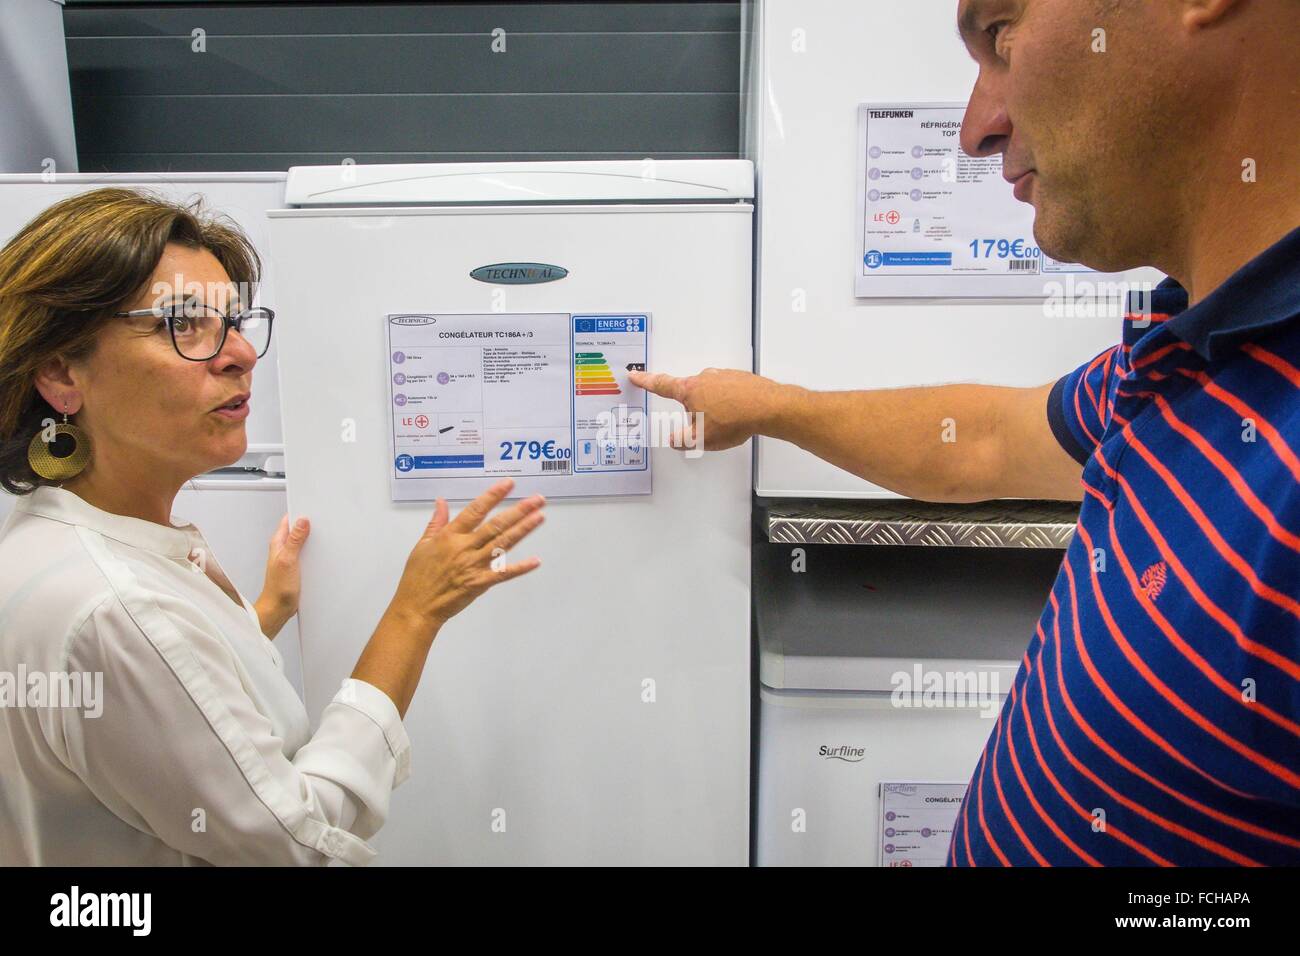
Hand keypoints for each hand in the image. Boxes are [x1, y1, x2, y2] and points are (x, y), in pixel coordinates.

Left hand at [256, 514, 310, 637]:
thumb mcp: (288, 560)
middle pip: (298, 529)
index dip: (300, 513)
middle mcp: (283, 548)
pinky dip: (314, 552)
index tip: (312, 510)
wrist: (278, 608)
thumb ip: (295, 540)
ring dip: (313, 540)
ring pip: (303, 542)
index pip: (289, 520)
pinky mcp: (296, 567)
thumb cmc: (278, 589)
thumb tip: (302, 521)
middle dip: (310, 525)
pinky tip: (320, 555)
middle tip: (322, 523)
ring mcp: (290, 557)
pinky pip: (306, 554)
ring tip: (324, 537)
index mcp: (278, 543)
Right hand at [388, 478, 544, 629]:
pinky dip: (520, 567)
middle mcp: (464, 547)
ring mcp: (474, 565)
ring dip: (523, 529)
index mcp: (450, 536)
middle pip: (496, 525)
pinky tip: (535, 560)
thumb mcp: (422, 545)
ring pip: (503, 543)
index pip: (476, 510)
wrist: (417, 607)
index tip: (508, 484)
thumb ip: (436, 522)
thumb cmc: (418, 578)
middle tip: (537, 500)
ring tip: (539, 517)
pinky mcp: (479, 583)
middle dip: (519, 510)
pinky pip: (503, 574)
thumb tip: (441, 502)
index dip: (493, 495)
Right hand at [627, 367, 787, 450]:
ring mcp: (724, 376)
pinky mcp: (741, 379)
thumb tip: (675, 439)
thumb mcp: (700, 439)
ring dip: (716, 409)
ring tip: (728, 424)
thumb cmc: (735, 420)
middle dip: (696, 412)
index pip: (661, 385)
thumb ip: (682, 440)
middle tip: (708, 427)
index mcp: (689, 390)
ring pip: (711, 396)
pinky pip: (729, 394)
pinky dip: (731, 405)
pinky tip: (739, 417)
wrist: (769, 408)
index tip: (636, 374)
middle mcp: (705, 378)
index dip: (646, 381)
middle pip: (691, 395)